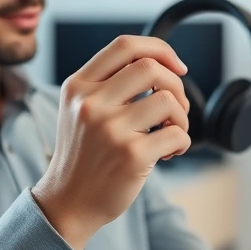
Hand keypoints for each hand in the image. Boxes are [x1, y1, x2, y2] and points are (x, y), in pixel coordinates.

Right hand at [32, 35, 192, 249]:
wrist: (67, 203)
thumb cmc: (83, 154)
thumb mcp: (80, 109)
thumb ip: (108, 84)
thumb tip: (162, 64)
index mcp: (78, 86)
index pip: (125, 46)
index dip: (160, 49)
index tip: (177, 67)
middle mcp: (91, 103)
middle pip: (150, 68)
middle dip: (175, 85)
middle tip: (175, 108)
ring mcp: (111, 129)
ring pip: (168, 100)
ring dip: (182, 116)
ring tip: (172, 132)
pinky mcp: (131, 155)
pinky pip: (177, 134)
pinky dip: (183, 141)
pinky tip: (169, 152)